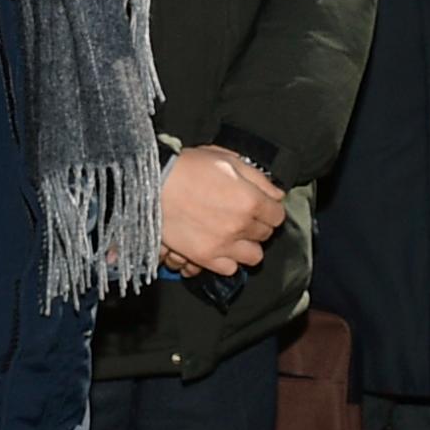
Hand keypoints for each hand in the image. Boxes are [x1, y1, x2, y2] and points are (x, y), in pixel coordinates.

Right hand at [159, 147, 284, 277]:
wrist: (151, 183)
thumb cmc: (187, 167)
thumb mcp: (227, 159)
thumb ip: (258, 179)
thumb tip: (277, 194)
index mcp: (250, 199)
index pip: (278, 215)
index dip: (270, 209)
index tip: (262, 206)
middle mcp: (241, 225)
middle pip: (265, 234)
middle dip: (258, 224)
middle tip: (242, 215)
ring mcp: (223, 244)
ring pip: (254, 256)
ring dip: (247, 245)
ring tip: (234, 234)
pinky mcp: (204, 257)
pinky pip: (230, 269)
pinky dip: (228, 260)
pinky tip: (221, 246)